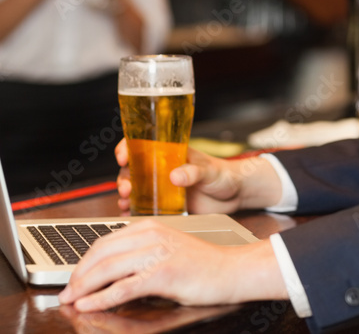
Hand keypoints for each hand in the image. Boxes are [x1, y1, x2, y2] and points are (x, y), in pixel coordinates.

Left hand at [58, 220, 286, 310]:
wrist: (231, 271)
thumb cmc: (202, 265)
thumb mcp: (167, 249)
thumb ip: (140, 253)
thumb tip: (109, 270)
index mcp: (150, 227)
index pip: (105, 241)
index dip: (83, 261)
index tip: (72, 277)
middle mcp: (151, 235)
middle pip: (101, 253)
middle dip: (78, 274)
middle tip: (66, 291)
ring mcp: (157, 253)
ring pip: (108, 269)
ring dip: (83, 287)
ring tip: (71, 299)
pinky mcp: (163, 274)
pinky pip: (123, 287)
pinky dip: (101, 298)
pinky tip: (89, 305)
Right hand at [115, 141, 281, 213]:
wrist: (235, 194)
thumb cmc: (223, 174)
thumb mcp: (209, 170)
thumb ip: (194, 172)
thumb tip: (176, 176)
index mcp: (170, 153)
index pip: (142, 144)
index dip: (127, 147)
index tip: (123, 156)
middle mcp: (162, 169)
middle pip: (133, 169)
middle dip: (124, 177)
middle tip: (126, 188)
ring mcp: (162, 187)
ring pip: (135, 188)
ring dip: (126, 195)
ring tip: (126, 202)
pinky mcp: (166, 205)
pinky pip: (144, 207)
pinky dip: (134, 211)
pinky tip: (130, 214)